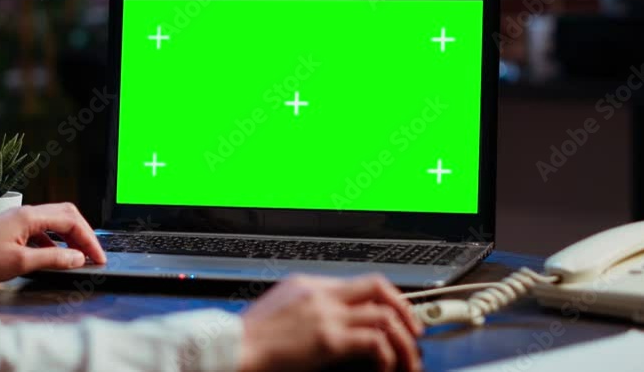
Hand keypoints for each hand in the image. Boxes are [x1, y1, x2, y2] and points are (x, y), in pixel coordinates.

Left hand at [0, 203, 106, 282]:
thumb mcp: (20, 263)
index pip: (72, 222)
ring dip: (70, 236)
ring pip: (55, 221)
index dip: (89, 240)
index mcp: (31, 216)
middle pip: (67, 215)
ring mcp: (20, 218)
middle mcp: (28, 212)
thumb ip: (52, 259)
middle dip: (84, 234)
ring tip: (78, 256)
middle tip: (94, 254)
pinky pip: (42, 229)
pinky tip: (55, 256)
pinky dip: (54, 241)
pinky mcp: (13, 227)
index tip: (99, 258)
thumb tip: (78, 258)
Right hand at [239, 274, 423, 371]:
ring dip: (403, 341)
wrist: (230, 348)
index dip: (385, 298)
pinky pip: (375, 342)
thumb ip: (306, 310)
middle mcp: (320, 294)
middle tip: (413, 332)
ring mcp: (326, 315)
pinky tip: (383, 368)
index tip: (395, 315)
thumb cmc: (247, 339)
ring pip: (385, 315)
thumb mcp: (278, 312)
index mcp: (308, 285)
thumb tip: (330, 324)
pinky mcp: (329, 340)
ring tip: (406, 360)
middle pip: (378, 287)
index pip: (358, 282)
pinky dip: (387, 356)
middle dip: (404, 309)